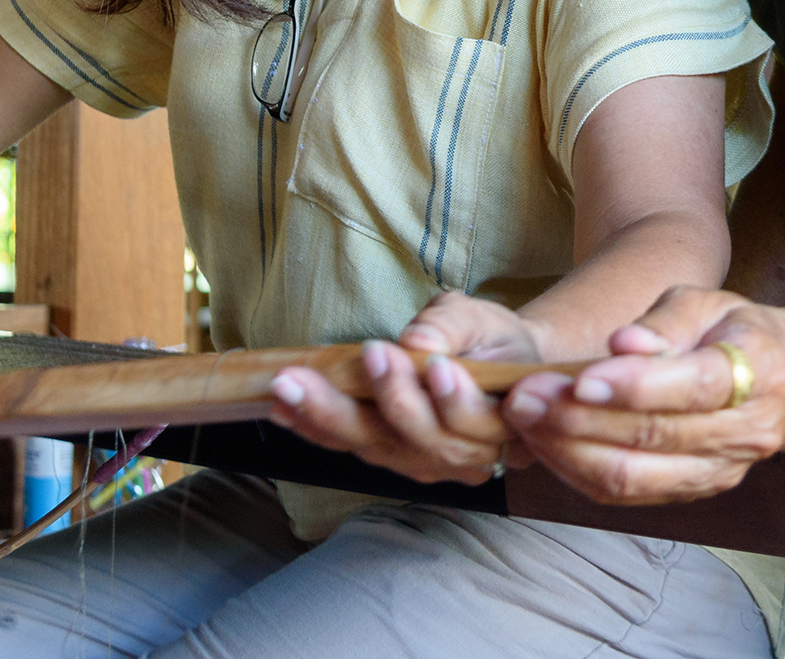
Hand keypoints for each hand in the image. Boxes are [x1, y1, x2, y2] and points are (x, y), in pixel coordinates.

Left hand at [268, 292, 541, 484]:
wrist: (491, 371)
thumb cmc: (491, 341)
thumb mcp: (485, 319)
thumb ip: (455, 327)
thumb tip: (419, 341)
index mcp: (502, 424)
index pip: (476, 421)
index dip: (455, 399)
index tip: (437, 365)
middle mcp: (465, 457)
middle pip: (423, 440)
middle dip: (388, 399)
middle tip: (363, 356)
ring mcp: (425, 465)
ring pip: (380, 447)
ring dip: (332, 417)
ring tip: (293, 385)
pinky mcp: (391, 459)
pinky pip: (351, 447)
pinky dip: (315, 427)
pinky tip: (282, 407)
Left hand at [502, 286, 784, 504]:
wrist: (779, 383)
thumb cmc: (731, 332)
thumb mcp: (706, 303)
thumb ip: (663, 322)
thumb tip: (621, 344)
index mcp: (755, 374)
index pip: (693, 387)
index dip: (634, 386)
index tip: (579, 378)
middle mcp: (741, 434)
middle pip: (653, 438)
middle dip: (580, 418)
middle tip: (525, 394)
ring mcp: (716, 473)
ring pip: (633, 476)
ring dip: (568, 449)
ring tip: (523, 416)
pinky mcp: (687, 493)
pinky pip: (623, 494)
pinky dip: (575, 468)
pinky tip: (543, 439)